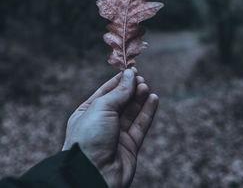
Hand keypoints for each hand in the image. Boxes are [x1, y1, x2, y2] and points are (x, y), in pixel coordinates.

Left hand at [62, 68, 158, 187]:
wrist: (91, 174)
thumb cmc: (89, 137)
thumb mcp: (101, 107)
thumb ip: (119, 92)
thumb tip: (130, 74)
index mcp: (88, 112)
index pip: (106, 91)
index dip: (119, 81)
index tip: (131, 70)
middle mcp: (102, 123)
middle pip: (120, 101)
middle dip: (131, 89)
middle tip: (141, 80)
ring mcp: (116, 135)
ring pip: (132, 112)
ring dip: (140, 98)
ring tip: (146, 87)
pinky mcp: (129, 146)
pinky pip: (140, 125)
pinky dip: (148, 112)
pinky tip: (153, 99)